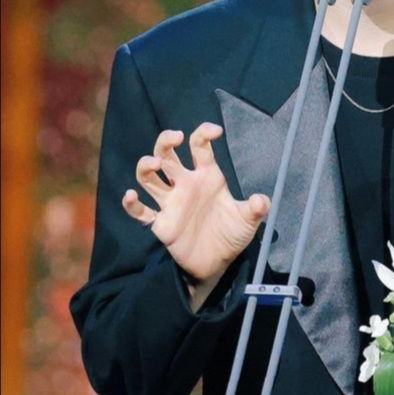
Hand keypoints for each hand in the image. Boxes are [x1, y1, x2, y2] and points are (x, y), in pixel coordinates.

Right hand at [122, 122, 269, 282]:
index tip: (215, 131)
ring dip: (146, 166)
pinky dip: (131, 204)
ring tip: (154, 162)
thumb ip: (256, 208)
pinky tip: (131, 196)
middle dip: (166, 141)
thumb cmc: (231, 234)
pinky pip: (141, 212)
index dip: (204, 134)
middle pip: (168, 154)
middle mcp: (185, 184)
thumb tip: (261, 200)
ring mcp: (171, 202)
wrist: (219, 262)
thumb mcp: (249, 220)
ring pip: (149, 177)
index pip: (199, 147)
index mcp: (207, 176)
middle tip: (175, 137)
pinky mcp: (161, 223)